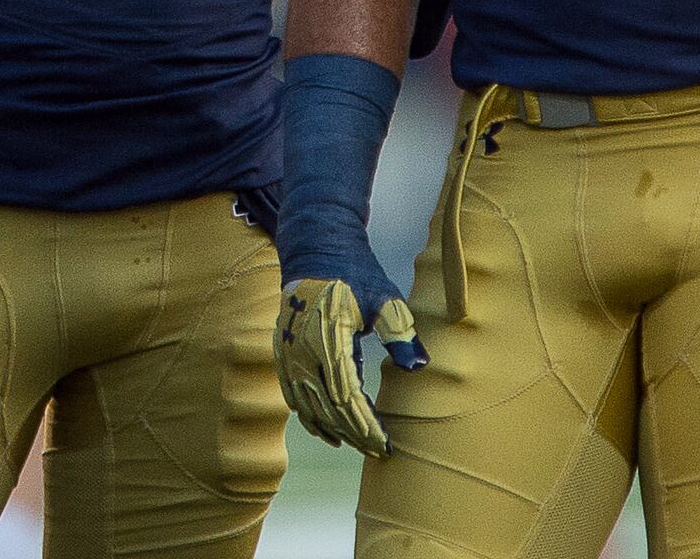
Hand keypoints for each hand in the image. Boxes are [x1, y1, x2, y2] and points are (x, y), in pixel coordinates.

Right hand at [276, 275, 420, 454]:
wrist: (314, 249)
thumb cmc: (354, 272)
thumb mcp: (383, 294)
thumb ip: (398, 329)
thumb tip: (417, 364)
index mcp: (327, 338)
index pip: (348, 397)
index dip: (366, 425)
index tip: (387, 444)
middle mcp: (302, 351)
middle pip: (328, 409)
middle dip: (355, 434)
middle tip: (380, 450)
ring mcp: (288, 354)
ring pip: (309, 407)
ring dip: (335, 431)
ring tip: (360, 445)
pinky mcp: (282, 354)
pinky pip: (293, 397)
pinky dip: (310, 419)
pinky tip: (329, 432)